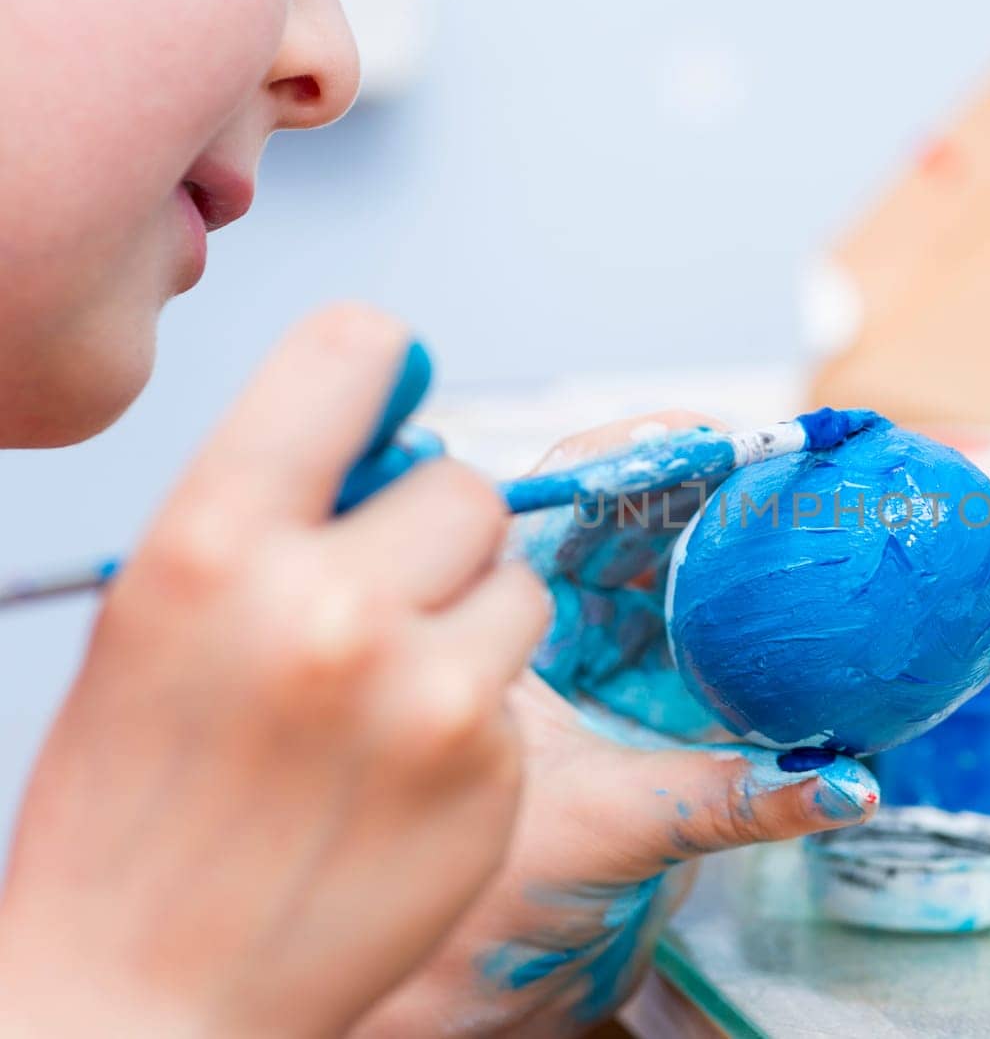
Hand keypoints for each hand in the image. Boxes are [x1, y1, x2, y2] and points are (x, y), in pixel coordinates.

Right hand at [0, 306, 547, 1036]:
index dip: (379, 371)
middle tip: (381, 602)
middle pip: (467, 486)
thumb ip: (274, 510)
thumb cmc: (134, 810)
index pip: (351, 350)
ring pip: (518, 582)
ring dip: (473, 618)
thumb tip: (398, 421)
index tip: (387, 406)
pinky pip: (520, 683)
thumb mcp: (159, 619)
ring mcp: (424, 688)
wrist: (137, 993)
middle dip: (435, 535)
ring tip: (391, 694)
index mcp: (214, 542)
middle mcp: (328, 601)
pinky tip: (403, 771)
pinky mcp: (490, 766)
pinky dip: (479, 710)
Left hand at [355, 415, 878, 1037]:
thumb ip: (733, 798)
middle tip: (793, 459)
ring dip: (732, 527)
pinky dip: (748, 595)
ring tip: (811, 498)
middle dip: (708, 477)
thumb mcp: (612, 830)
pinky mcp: (642, 686)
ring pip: (669, 558)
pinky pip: (700, 618)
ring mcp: (598, 650)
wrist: (489, 972)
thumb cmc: (492, 901)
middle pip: (632, 513)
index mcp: (500, 626)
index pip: (565, 497)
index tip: (722, 438)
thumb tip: (844, 782)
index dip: (642, 454)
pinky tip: (806, 578)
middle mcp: (548, 622)